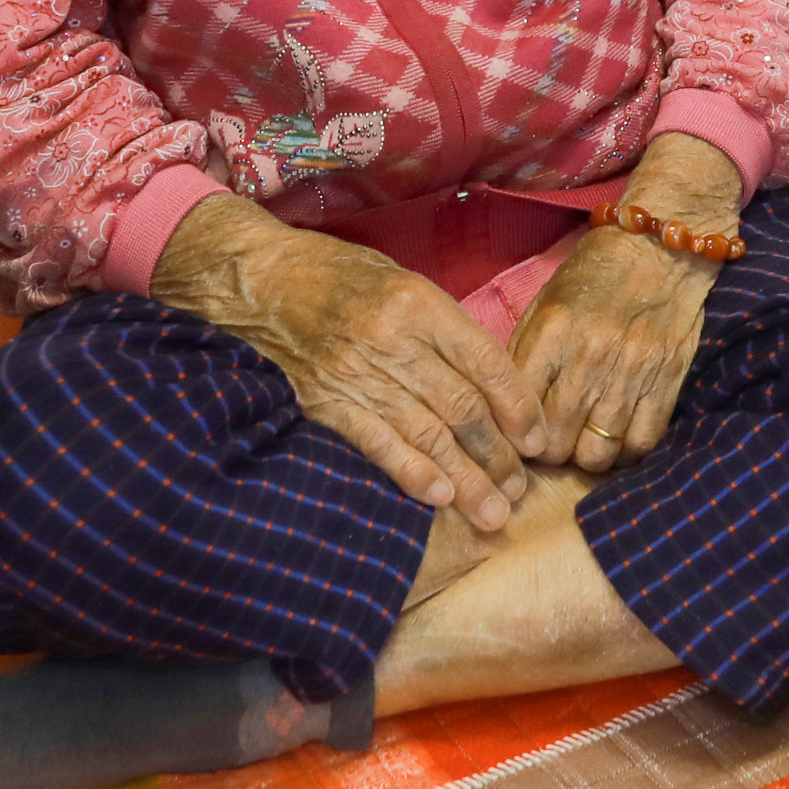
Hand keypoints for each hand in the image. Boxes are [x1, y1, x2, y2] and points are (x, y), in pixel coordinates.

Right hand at [149, 193, 547, 532]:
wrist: (251, 279)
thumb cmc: (330, 276)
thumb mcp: (396, 280)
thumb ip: (439, 326)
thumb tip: (484, 378)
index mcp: (418, 302)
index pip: (486, 362)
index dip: (518, 407)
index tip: (538, 440)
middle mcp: (392, 338)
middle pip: (462, 407)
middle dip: (498, 455)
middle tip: (520, 490)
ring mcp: (355, 372)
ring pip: (427, 434)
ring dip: (465, 479)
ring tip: (492, 512)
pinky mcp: (321, 402)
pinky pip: (375, 443)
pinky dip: (409, 472)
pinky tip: (437, 498)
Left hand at [515, 133, 740, 474]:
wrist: (665, 244)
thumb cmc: (597, 272)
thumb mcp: (546, 301)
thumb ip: (524, 354)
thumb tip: (504, 409)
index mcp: (551, 331)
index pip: (518, 411)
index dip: (513, 435)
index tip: (516, 436)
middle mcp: (589, 355)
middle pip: (555, 443)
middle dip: (547, 453)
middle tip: (550, 444)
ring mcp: (632, 371)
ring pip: (597, 453)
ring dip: (585, 457)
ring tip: (583, 443)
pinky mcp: (668, 379)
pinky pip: (642, 443)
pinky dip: (626, 453)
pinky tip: (618, 439)